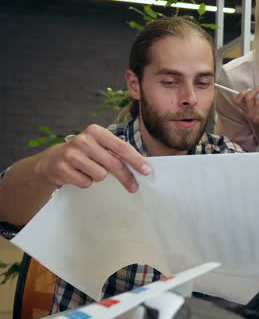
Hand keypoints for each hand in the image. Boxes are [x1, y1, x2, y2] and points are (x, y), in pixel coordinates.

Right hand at [33, 124, 150, 192]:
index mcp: (96, 131)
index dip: (136, 160)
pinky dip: (85, 182)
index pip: (122, 147)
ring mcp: (71, 154)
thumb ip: (117, 153)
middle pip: (113, 163)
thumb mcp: (99, 146)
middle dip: (126, 177)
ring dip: (98, 176)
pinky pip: (86, 183)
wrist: (52, 159)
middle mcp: (83, 140)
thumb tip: (141, 167)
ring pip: (100, 175)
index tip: (147, 171)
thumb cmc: (84, 153)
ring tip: (88, 170)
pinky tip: (78, 174)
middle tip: (134, 187)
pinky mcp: (62, 168)